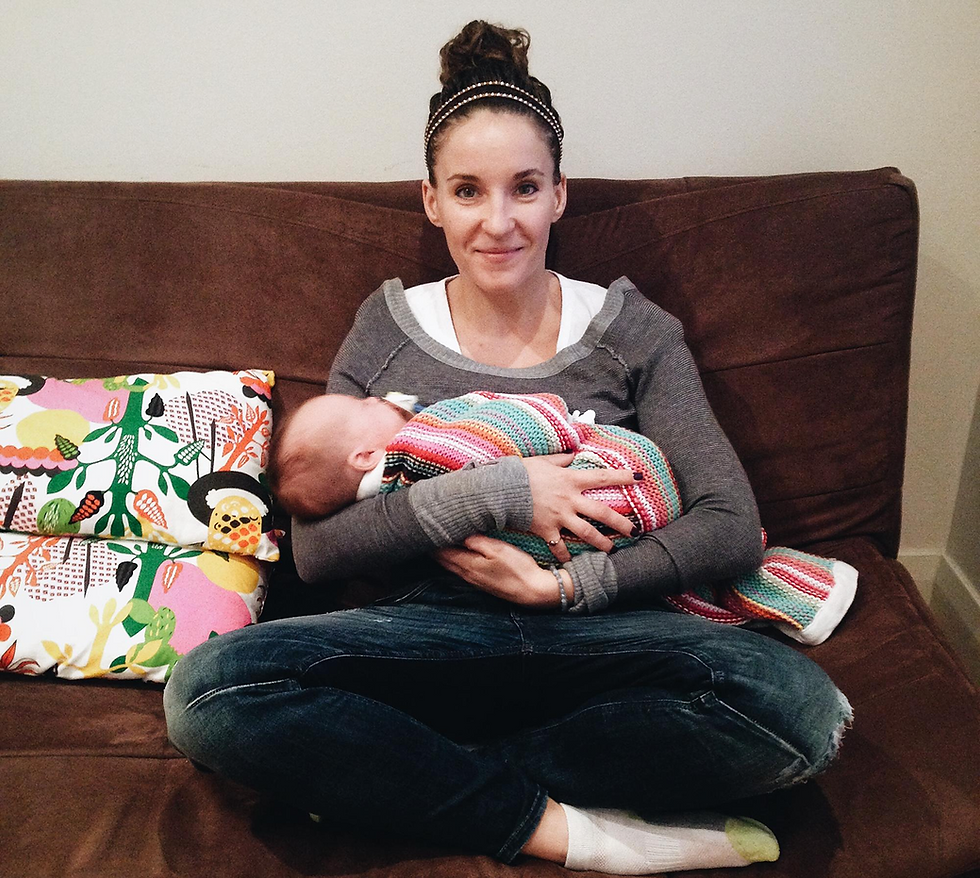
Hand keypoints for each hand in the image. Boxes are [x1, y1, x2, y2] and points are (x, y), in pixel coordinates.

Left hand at [435, 535, 573, 608]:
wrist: (534, 591)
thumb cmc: (518, 569)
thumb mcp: (497, 549)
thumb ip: (475, 541)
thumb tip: (458, 532)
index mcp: (467, 564)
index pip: (440, 551)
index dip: (430, 538)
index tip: (423, 524)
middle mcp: (466, 574)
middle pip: (442, 559)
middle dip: (432, 545)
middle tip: (424, 529)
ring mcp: (473, 579)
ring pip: (450, 564)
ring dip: (442, 552)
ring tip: (436, 538)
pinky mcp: (481, 581)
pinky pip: (460, 568)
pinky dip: (453, 558)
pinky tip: (456, 552)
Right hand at [521, 454, 638, 561]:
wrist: (501, 490)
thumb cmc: (522, 472)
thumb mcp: (543, 461)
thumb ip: (560, 460)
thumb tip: (572, 457)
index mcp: (571, 480)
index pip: (603, 477)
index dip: (623, 477)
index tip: (640, 478)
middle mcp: (570, 500)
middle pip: (602, 513)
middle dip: (621, 523)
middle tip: (635, 531)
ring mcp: (559, 517)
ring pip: (587, 533)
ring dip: (602, 543)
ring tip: (613, 550)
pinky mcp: (547, 530)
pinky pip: (559, 547)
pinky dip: (566, 556)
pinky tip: (572, 562)